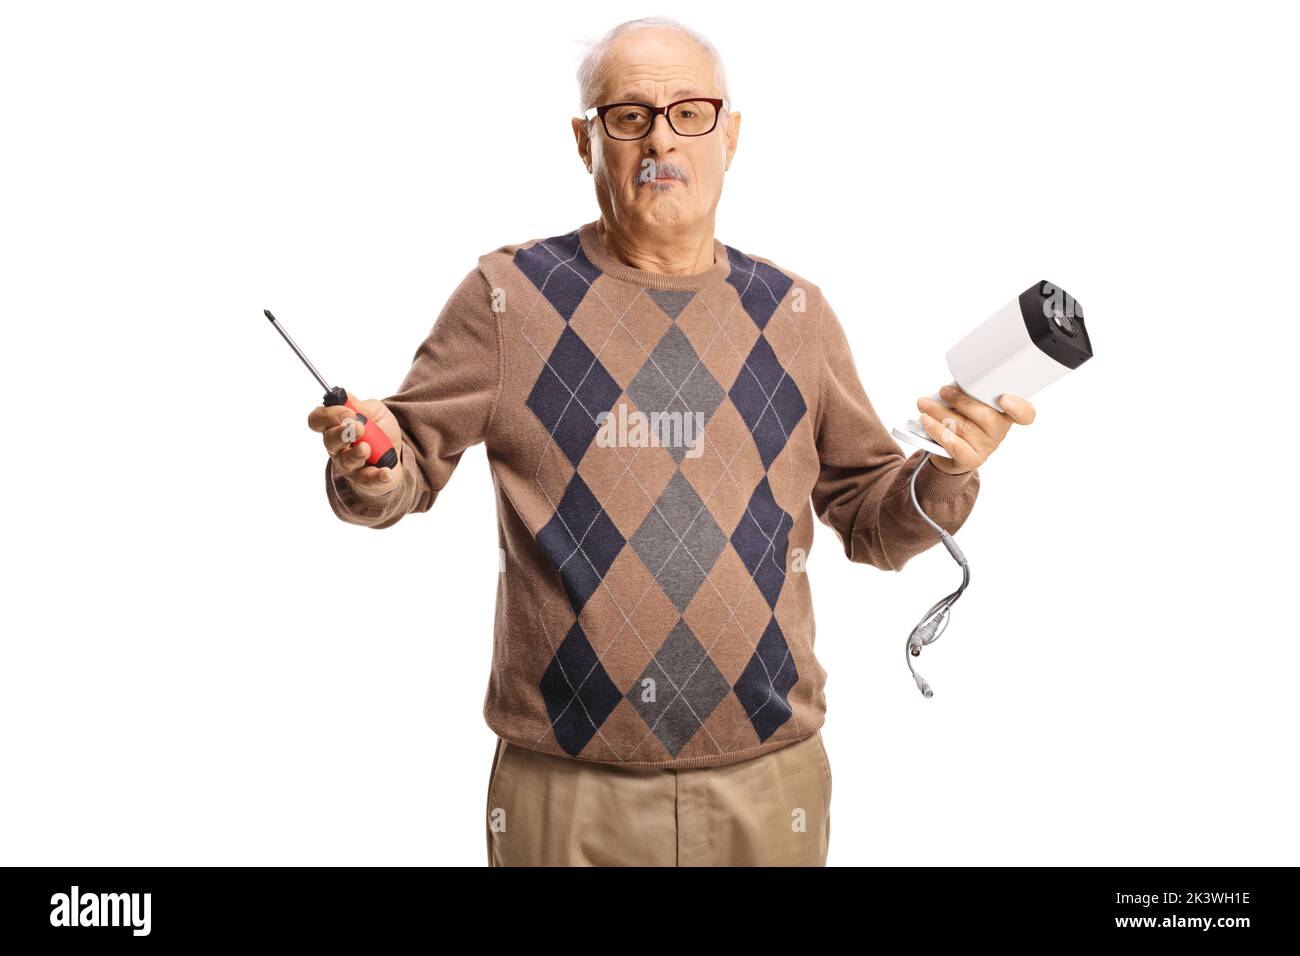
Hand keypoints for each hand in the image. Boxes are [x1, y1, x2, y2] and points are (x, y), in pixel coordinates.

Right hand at [307, 390, 404, 496]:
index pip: (318, 420)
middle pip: (329, 441)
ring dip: (356, 454)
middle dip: (343, 433)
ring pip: (345, 461)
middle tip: (359, 427)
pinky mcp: (363, 479)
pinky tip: (386, 472)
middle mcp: (337, 446)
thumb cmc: (380, 430)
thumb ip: (360, 405)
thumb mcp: (374, 411)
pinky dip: (377, 476)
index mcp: (335, 426)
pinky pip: (367, 479)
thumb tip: (345, 396)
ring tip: (367, 448)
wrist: (396, 454)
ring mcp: (348, 464)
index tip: (349, 412)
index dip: (329, 415)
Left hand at [915, 385, 1035, 474]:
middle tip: (943, 391)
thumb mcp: (968, 404)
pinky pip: (954, 444)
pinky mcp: (971, 459)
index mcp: (1005, 414)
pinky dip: (937, 430)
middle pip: (987, 416)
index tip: (1005, 399)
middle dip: (962, 401)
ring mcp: (986, 447)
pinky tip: (926, 420)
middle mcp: (999, 431)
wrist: (950, 452)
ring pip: (965, 428)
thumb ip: (968, 394)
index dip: (1019, 407)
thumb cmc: (962, 420)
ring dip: (940, 413)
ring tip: (924, 404)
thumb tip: (951, 386)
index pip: (1025, 414)